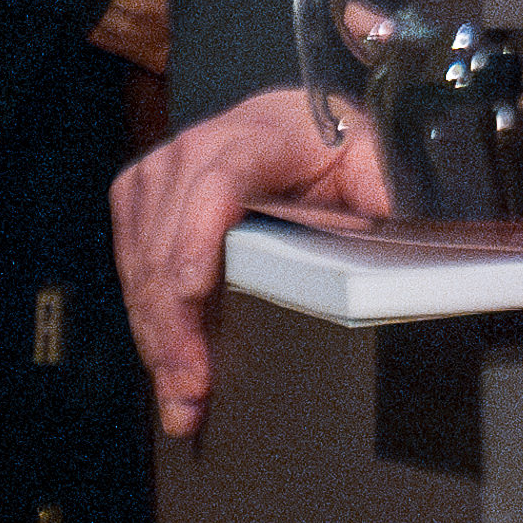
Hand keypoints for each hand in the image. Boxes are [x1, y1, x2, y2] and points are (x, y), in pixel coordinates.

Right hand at [110, 81, 387, 432]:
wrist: (298, 124)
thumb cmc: (336, 151)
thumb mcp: (374, 162)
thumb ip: (383, 193)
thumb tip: (394, 229)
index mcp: (262, 135)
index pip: (219, 182)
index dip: (197, 236)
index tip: (190, 291)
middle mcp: (199, 148)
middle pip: (169, 238)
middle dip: (175, 322)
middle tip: (191, 390)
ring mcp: (162, 170)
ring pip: (143, 260)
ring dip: (156, 335)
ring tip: (179, 397)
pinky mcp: (140, 194)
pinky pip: (129, 262)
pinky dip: (145, 319)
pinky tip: (164, 362)